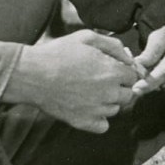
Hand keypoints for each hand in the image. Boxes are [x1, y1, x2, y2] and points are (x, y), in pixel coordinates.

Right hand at [5, 29, 139, 132]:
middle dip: (118, 87)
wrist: (30, 74)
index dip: (123, 72)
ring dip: (108, 102)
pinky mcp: (83, 122)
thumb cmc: (57, 53)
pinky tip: (89, 109)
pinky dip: (99, 120)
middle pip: (128, 94)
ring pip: (115, 109)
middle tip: (100, 81)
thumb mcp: (86, 37)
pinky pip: (103, 126)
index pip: (133, 76)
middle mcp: (109, 92)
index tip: (112, 69)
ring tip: (90, 92)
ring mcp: (97, 109)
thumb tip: (128, 57)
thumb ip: (112, 45)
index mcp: (113, 72)